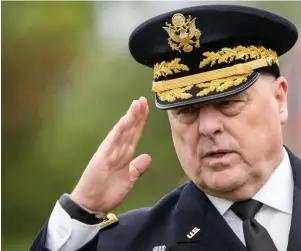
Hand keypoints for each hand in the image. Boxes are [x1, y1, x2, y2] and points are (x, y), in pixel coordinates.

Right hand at [70, 97, 151, 213]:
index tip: (147, 108)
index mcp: (124, 155)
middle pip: (130, 129)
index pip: (134, 134)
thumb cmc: (108, 192)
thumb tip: (147, 157)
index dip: (141, 121)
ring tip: (137, 104)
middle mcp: (117, 150)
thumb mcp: (129, 179)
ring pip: (122, 131)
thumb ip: (137, 168)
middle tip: (143, 99)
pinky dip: (119, 131)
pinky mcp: (102, 158)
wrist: (92, 205)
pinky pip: (112, 142)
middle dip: (137, 114)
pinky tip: (125, 121)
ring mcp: (109, 152)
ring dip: (130, 117)